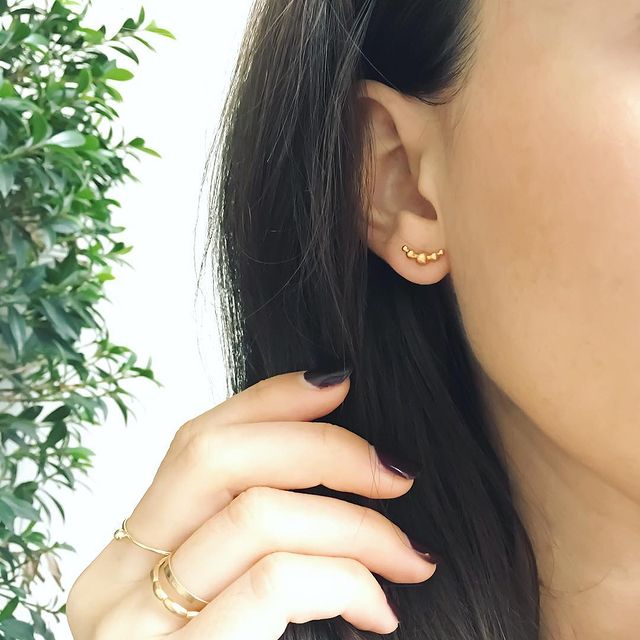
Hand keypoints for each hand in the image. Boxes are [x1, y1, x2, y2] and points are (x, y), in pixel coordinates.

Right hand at [66, 369, 436, 638]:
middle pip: (216, 457)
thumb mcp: (232, 584)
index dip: (268, 399)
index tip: (339, 382)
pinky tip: (379, 608)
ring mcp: (133, 632)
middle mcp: (113, 583)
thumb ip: (252, 525)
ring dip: (355, 523)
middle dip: (321, 447)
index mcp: (129, 551)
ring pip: (256, 514)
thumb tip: (337, 447)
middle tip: (394, 470)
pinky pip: (274, 583)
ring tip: (407, 554)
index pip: (194, 439)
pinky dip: (344, 577)